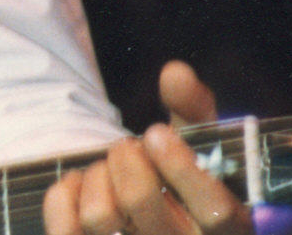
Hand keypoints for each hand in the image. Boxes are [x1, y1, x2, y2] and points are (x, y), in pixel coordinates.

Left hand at [43, 61, 251, 234]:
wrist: (147, 219)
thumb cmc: (179, 177)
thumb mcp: (196, 144)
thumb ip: (193, 106)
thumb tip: (175, 72)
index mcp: (228, 229)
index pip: (217, 212)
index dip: (183, 168)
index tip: (156, 133)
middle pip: (141, 202)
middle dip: (125, 157)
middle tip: (126, 146)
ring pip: (99, 217)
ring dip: (97, 176)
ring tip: (108, 170)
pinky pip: (64, 227)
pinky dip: (64, 196)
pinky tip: (80, 185)